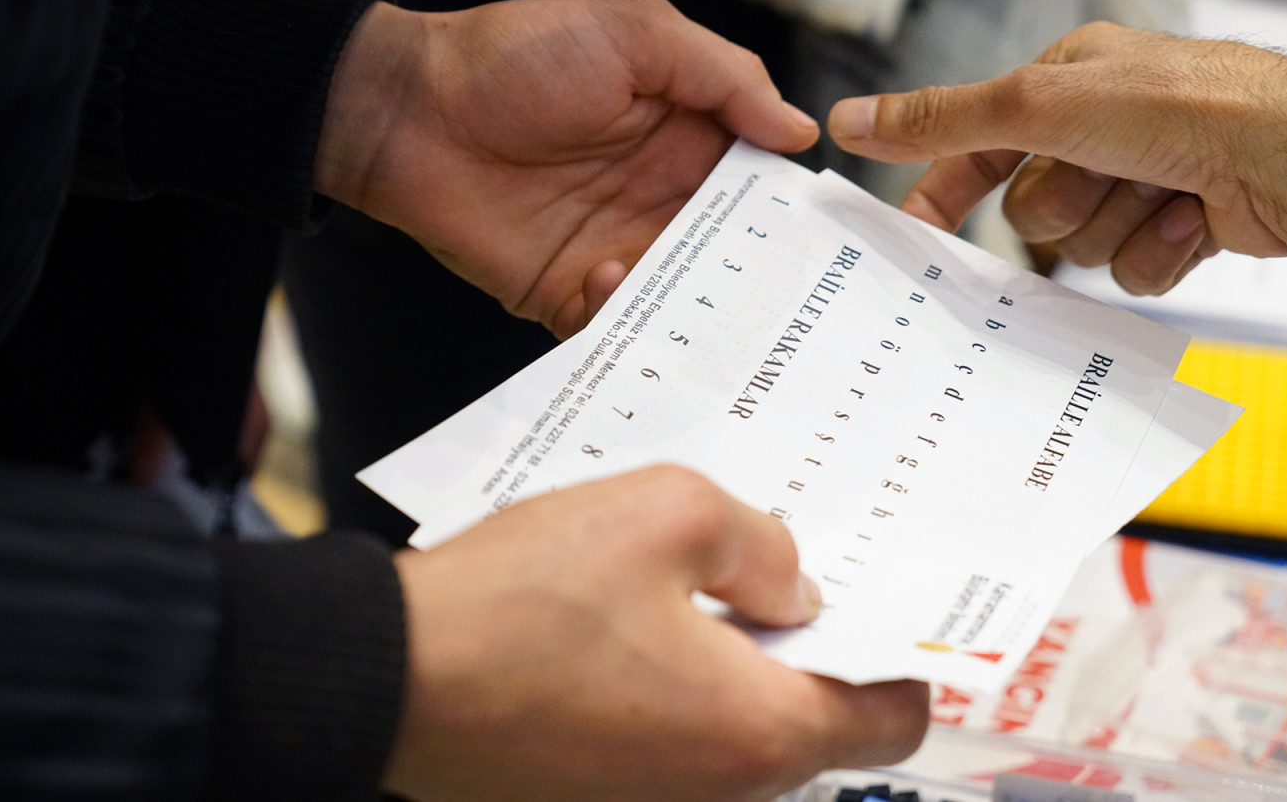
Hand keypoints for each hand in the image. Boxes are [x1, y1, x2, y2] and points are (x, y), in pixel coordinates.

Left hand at [316, 0, 818, 337]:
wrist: (411, 112)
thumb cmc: (516, 58)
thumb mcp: (636, 33)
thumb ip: (725, 75)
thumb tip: (799, 132)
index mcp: (688, 136)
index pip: (761, 185)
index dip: (790, 212)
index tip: (818, 237)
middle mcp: (661, 198)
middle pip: (732, 255)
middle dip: (755, 277)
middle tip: (778, 294)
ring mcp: (619, 248)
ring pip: (683, 298)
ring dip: (695, 306)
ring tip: (698, 299)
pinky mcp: (568, 292)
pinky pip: (616, 325)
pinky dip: (624, 318)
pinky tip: (607, 278)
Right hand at [384, 465, 928, 800]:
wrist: (381, 679)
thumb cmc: (518, 605)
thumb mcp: (666, 514)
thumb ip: (761, 542)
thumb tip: (791, 580)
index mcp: (757, 732)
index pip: (892, 718)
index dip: (904, 652)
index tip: (890, 600)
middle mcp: (716, 790)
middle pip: (812, 717)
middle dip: (810, 639)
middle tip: (780, 564)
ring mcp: (651, 801)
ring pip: (735, 722)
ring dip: (734, 655)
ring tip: (694, 575)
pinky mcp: (595, 793)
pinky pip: (670, 735)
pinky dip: (673, 680)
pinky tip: (630, 614)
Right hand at [827, 21, 1286, 388]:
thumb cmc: (1179, 105)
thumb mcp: (1038, 105)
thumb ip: (943, 120)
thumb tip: (853, 121)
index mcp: (1069, 84)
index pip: (980, 145)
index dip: (948, 189)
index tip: (916, 231)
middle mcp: (1107, 131)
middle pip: (1034, 209)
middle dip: (1070, 203)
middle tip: (1107, 175)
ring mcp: (1146, 181)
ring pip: (1083, 247)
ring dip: (1118, 227)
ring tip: (1164, 192)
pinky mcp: (1182, 228)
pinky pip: (1131, 273)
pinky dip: (1159, 251)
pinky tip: (1195, 219)